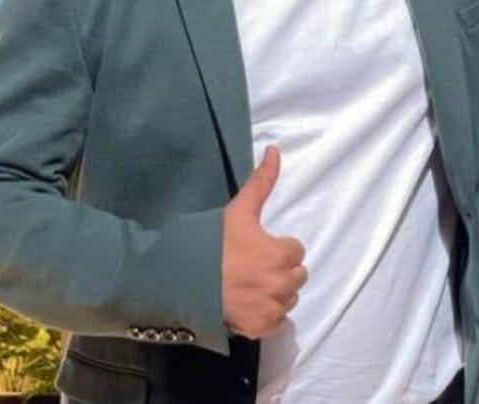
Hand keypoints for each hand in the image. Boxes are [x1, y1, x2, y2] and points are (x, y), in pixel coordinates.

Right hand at [222, 147, 307, 338]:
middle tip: (253, 266)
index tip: (257, 248)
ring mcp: (272, 309)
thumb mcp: (239, 211)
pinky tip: (248, 302)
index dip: (278, 246)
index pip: (296, 249)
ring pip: (289, 297)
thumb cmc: (212, 245)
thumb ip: (262, 182)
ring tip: (250, 284)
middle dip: (280, 269)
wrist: (181, 284)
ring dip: (277, 291)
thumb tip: (275, 150)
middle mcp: (282, 284)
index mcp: (281, 254)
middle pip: (297, 274)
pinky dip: (267, 313)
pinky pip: (277, 319)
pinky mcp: (260, 328)